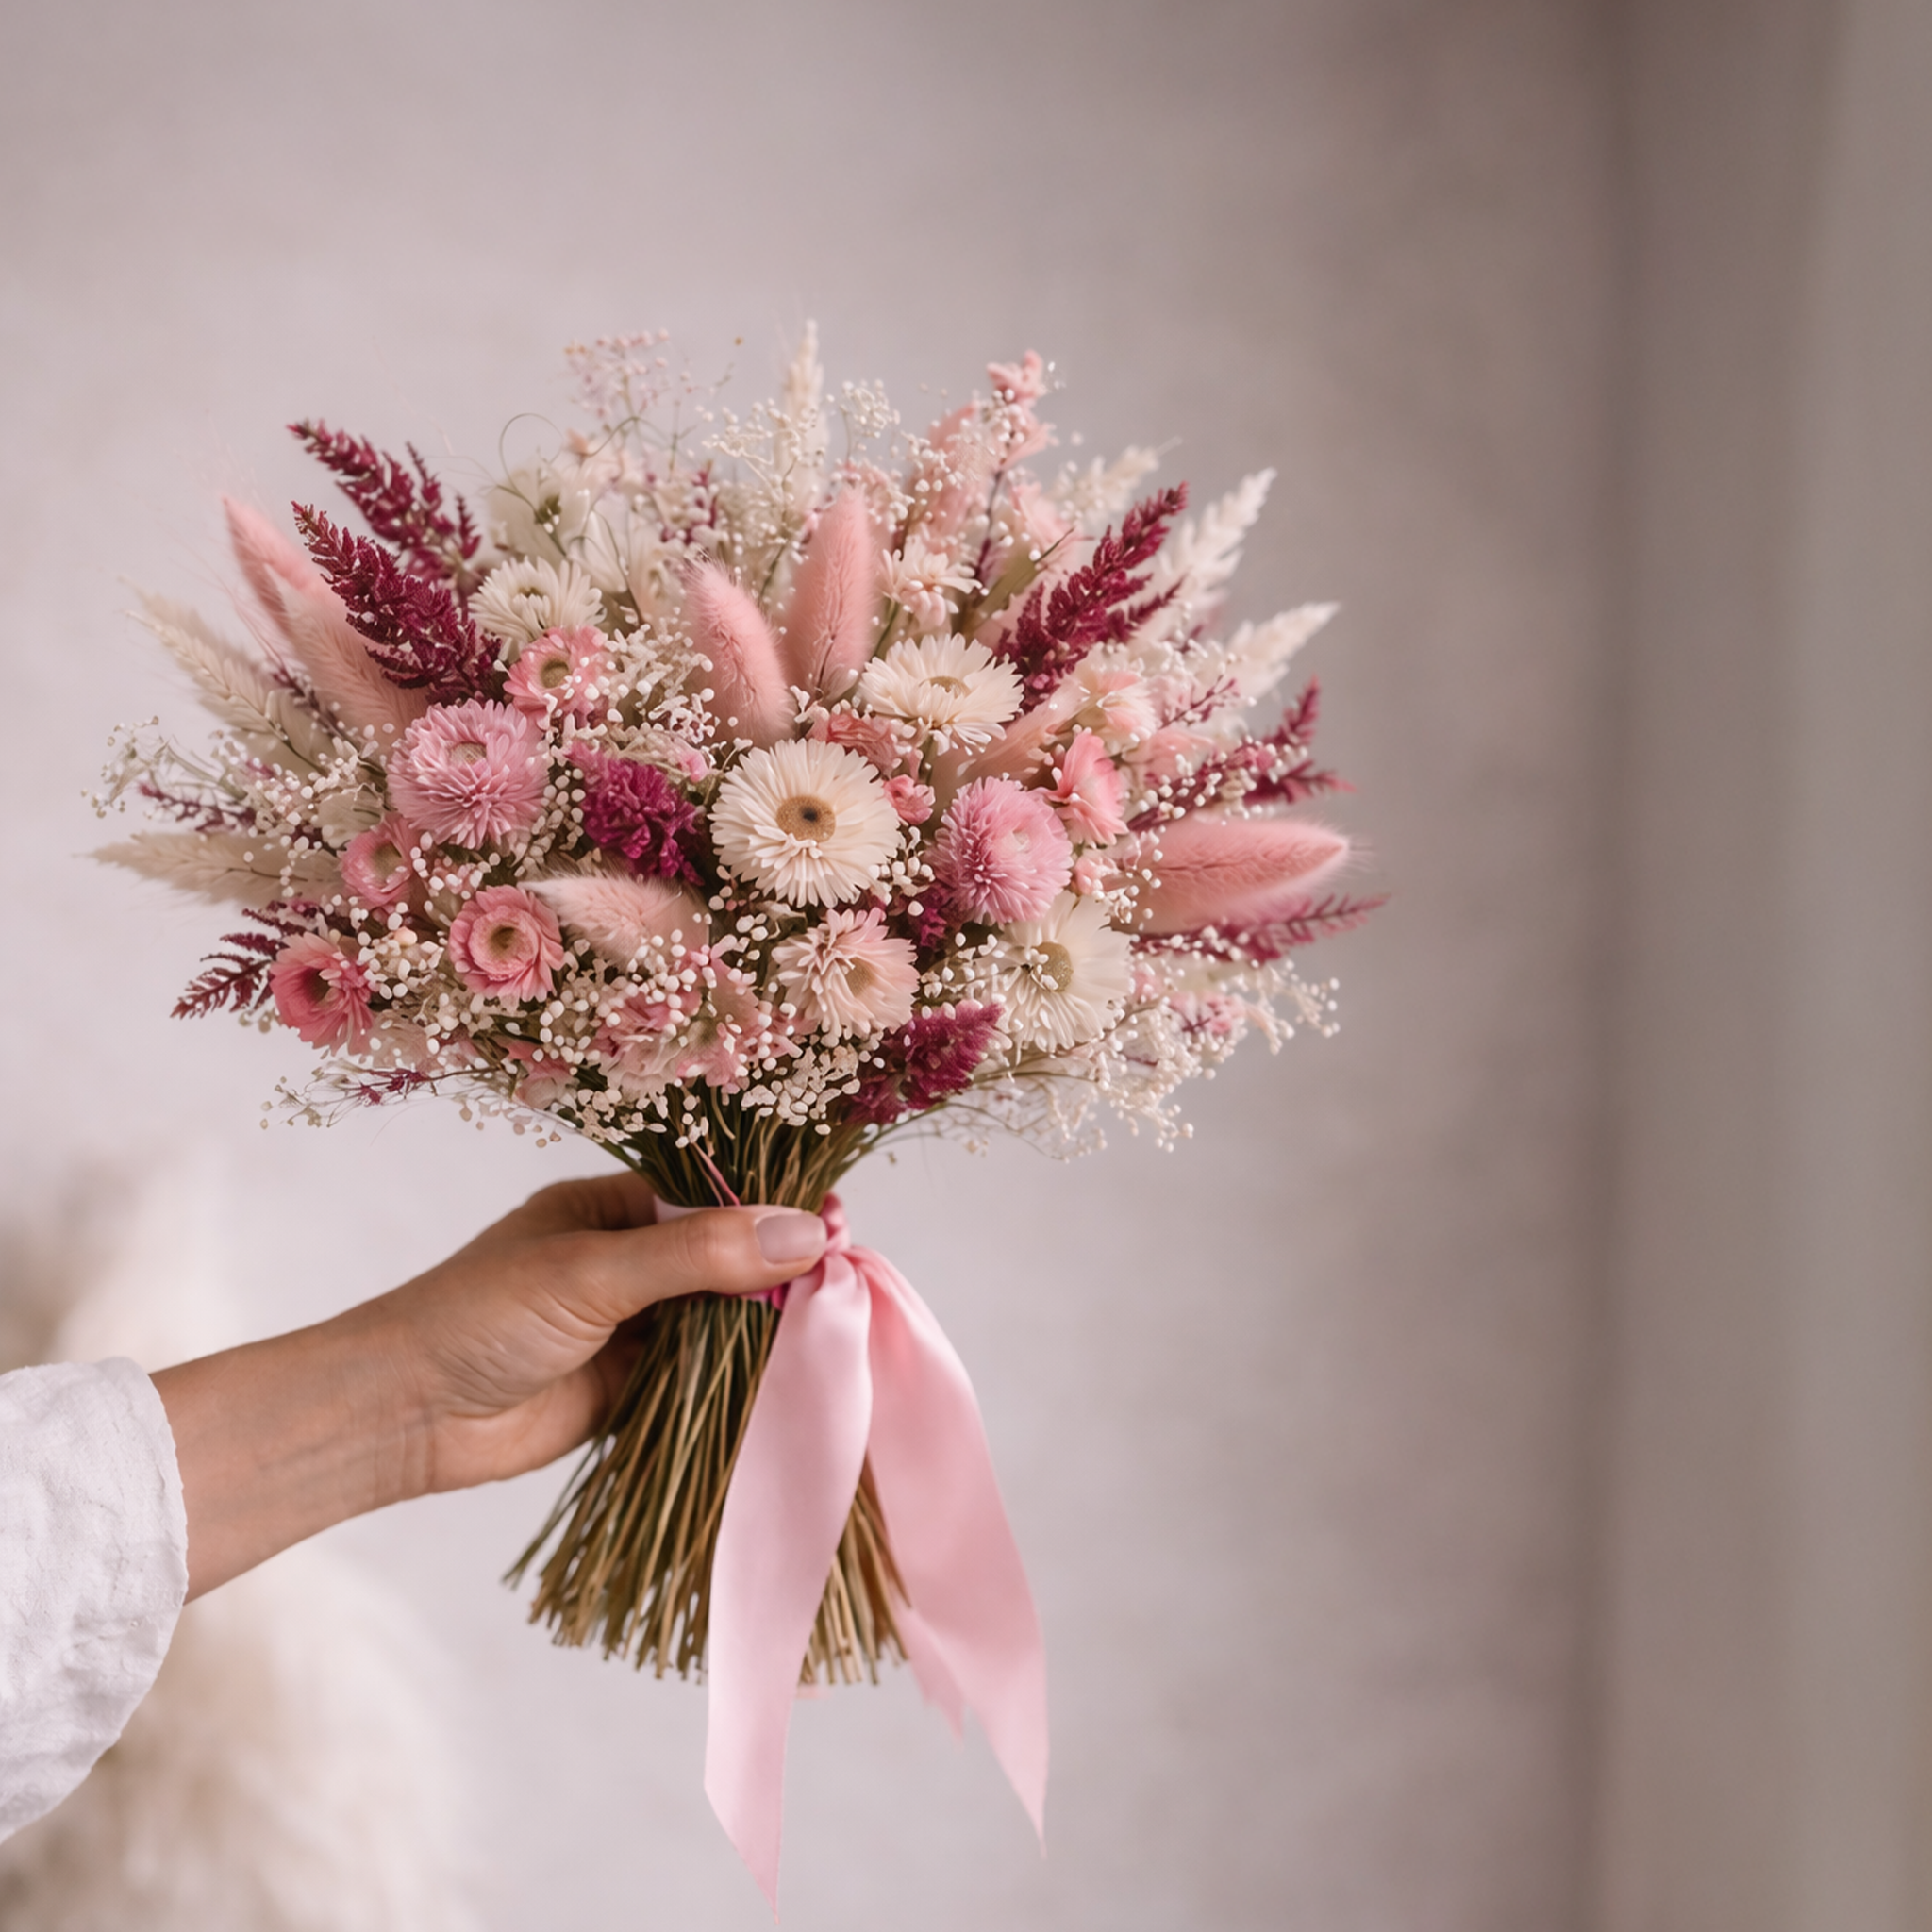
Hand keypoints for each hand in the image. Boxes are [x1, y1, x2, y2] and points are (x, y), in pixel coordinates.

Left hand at [152, 1175, 828, 1599]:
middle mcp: (628, 1260)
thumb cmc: (477, 1319)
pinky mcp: (631, 1388)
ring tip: (837, 1328)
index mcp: (612, 1208)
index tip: (839, 1222)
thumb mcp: (594, 1272)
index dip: (776, 1208)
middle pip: (728, 1257)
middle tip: (850, 1280)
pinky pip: (703, 1377)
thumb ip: (698, 1255)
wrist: (402, 1419)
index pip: (715, 1196)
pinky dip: (742, 1379)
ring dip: (768, 1327)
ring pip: (721, 1319)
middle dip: (783, 1270)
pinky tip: (792, 1377)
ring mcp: (631, 1326)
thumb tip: (805, 1232)